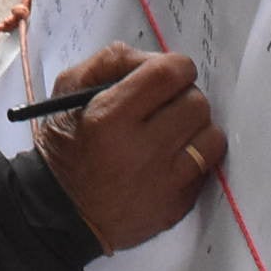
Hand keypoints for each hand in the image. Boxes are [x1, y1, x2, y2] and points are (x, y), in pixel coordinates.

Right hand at [30, 44, 223, 252]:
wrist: (60, 212)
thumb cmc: (65, 145)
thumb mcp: (69, 90)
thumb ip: (112, 61)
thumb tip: (154, 59)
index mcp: (109, 117)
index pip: (168, 74)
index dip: (177, 66)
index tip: (170, 73)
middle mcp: (139, 151)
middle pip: (196, 103)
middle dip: (185, 96)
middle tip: (168, 104)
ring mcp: (162, 183)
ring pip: (211, 136)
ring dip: (196, 128)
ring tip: (173, 132)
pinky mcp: (176, 206)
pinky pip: (208, 168)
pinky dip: (196, 158)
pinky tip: (172, 158)